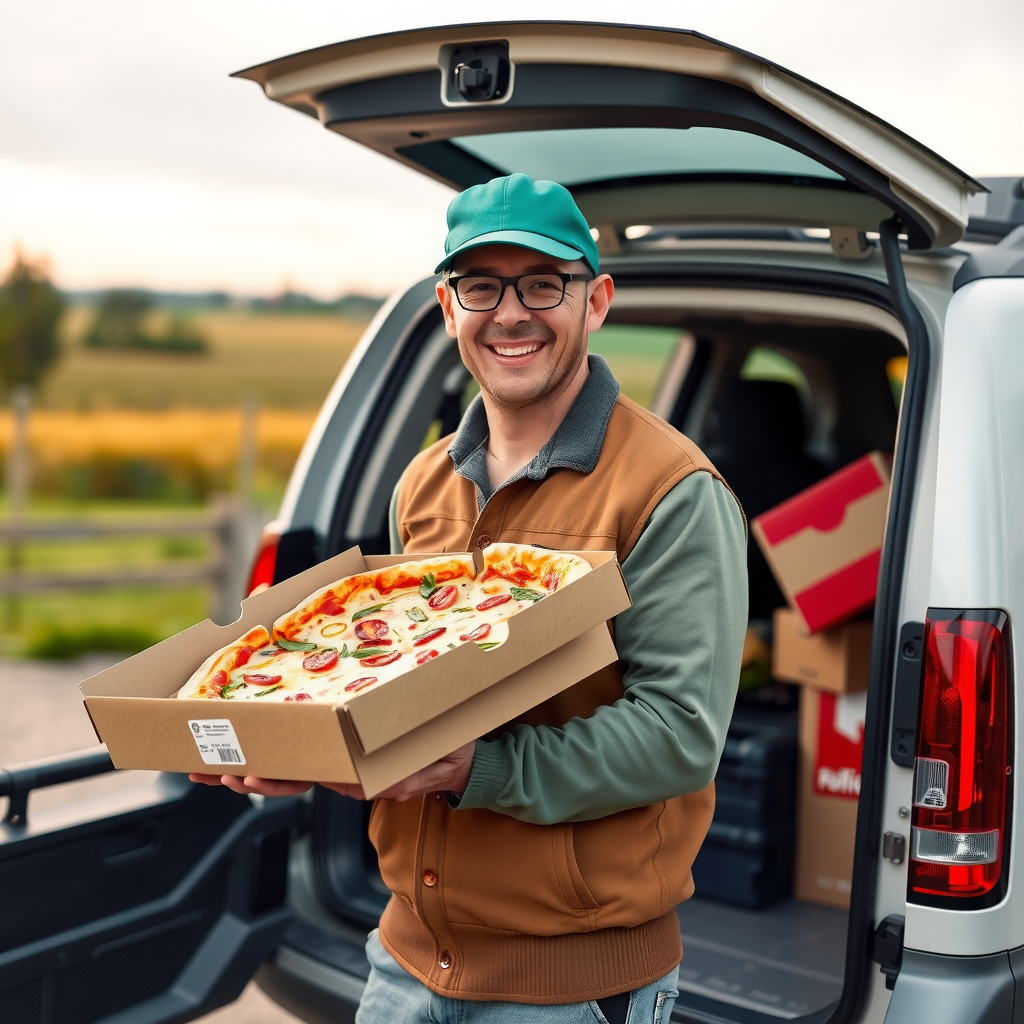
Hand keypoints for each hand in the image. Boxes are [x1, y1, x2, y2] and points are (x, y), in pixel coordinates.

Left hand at [187, 740, 475, 801]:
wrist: (459, 762)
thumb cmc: (448, 757)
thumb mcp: (435, 765)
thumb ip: (412, 776)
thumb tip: (384, 784)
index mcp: (359, 779)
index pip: (310, 780)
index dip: (276, 780)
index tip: (249, 776)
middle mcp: (343, 775)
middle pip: (287, 778)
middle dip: (247, 776)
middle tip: (214, 772)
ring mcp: (340, 766)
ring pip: (288, 771)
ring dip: (250, 769)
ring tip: (214, 767)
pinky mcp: (342, 754)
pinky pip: (302, 759)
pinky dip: (273, 756)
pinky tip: (248, 751)